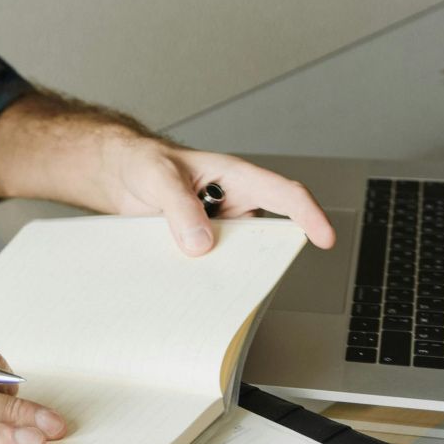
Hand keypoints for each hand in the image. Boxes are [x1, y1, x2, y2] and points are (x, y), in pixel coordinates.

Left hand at [90, 141, 337, 255]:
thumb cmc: (144, 162)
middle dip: (259, 258)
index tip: (323, 237)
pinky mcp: (200, 247)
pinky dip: (203, 275)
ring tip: (202, 277)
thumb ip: (179, 206)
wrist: (119, 175)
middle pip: (264, 236)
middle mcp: (233, 204)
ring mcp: (219, 228)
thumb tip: (200, 243)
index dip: (308, 215)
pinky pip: (212, 266)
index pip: (283, 194)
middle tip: (235, 273)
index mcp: (235, 178)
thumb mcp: (158, 176)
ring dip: (225, 269)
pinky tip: (186, 281)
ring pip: (238, 256)